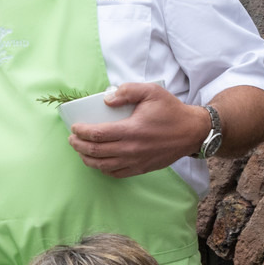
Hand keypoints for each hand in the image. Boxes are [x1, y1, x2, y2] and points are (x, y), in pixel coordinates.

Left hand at [66, 81, 209, 178]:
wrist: (191, 132)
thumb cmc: (170, 110)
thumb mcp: (151, 91)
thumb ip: (127, 91)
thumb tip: (106, 99)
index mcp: (130, 130)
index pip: (97, 135)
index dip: (81, 132)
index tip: (74, 127)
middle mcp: (130, 149)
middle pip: (95, 152)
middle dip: (78, 146)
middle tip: (72, 139)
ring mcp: (135, 162)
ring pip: (102, 166)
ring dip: (87, 159)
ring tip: (81, 151)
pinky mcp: (140, 169)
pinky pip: (115, 173)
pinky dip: (103, 168)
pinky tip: (98, 161)